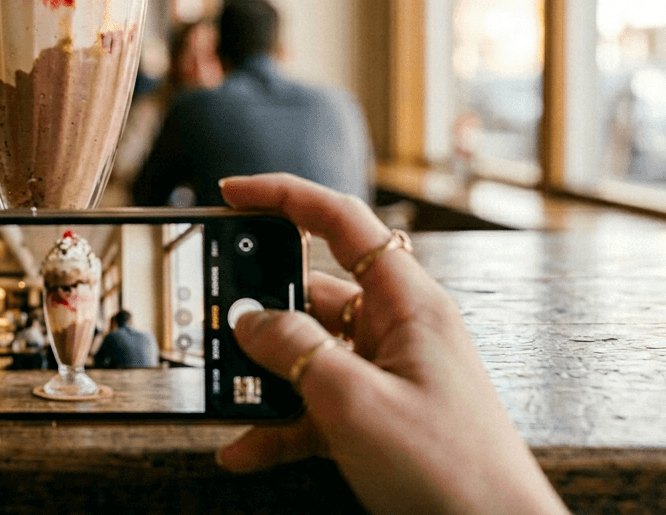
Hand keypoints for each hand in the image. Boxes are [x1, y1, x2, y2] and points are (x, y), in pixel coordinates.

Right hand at [216, 173, 567, 514]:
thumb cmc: (451, 470)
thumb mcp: (356, 401)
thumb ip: (295, 351)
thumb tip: (249, 320)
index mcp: (406, 303)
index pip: (342, 221)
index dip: (285, 197)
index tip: (232, 195)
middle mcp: (394, 330)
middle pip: (311, 291)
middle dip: (259, 304)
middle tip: (213, 313)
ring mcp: (383, 375)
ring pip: (305, 353)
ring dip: (262, 376)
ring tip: (221, 388)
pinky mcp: (373, 418)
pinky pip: (312, 406)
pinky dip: (277, 424)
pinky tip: (243, 446)